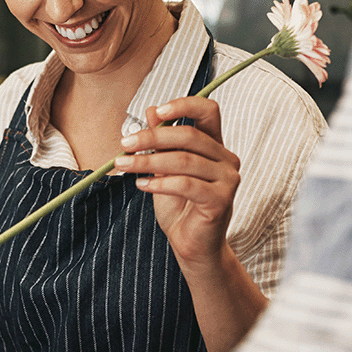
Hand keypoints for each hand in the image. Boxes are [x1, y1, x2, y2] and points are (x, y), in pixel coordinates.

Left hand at [115, 96, 239, 267]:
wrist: (192, 245)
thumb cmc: (179, 207)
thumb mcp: (164, 169)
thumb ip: (161, 141)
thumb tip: (151, 110)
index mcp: (215, 145)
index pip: (208, 110)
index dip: (184, 105)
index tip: (157, 112)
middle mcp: (226, 159)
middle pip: (189, 135)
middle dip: (152, 137)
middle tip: (125, 143)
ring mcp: (228, 179)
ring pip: (184, 160)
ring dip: (148, 161)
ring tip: (124, 165)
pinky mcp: (221, 200)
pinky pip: (186, 184)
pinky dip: (159, 183)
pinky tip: (141, 185)